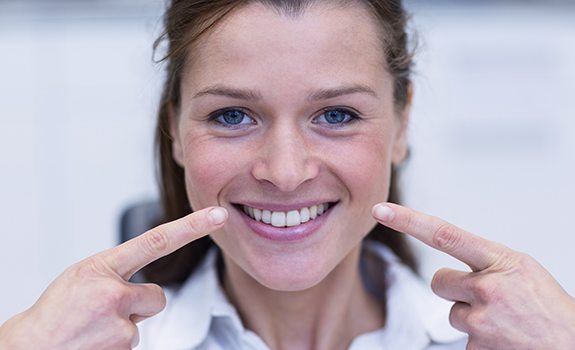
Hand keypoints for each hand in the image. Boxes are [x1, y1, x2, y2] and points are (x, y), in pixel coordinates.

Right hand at [0, 206, 227, 349]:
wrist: (29, 348)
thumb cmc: (58, 312)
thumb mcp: (83, 277)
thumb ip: (116, 273)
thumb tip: (145, 290)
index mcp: (103, 267)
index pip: (157, 241)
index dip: (191, 226)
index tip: (218, 215)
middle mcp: (114, 293)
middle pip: (157, 296)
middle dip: (138, 306)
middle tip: (103, 313)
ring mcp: (119, 325)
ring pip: (142, 324)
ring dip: (123, 327)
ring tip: (92, 329)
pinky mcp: (124, 349)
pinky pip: (134, 344)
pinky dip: (117, 345)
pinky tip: (93, 342)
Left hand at [372, 202, 574, 349]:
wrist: (572, 344)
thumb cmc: (546, 306)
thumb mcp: (521, 269)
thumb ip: (485, 262)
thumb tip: (452, 269)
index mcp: (500, 261)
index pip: (444, 234)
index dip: (408, 221)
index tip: (380, 210)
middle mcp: (488, 289)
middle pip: (438, 281)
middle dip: (455, 289)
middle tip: (488, 298)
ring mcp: (482, 322)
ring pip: (451, 313)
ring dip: (471, 317)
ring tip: (503, 322)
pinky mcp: (477, 349)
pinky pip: (463, 340)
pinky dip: (479, 341)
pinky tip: (503, 339)